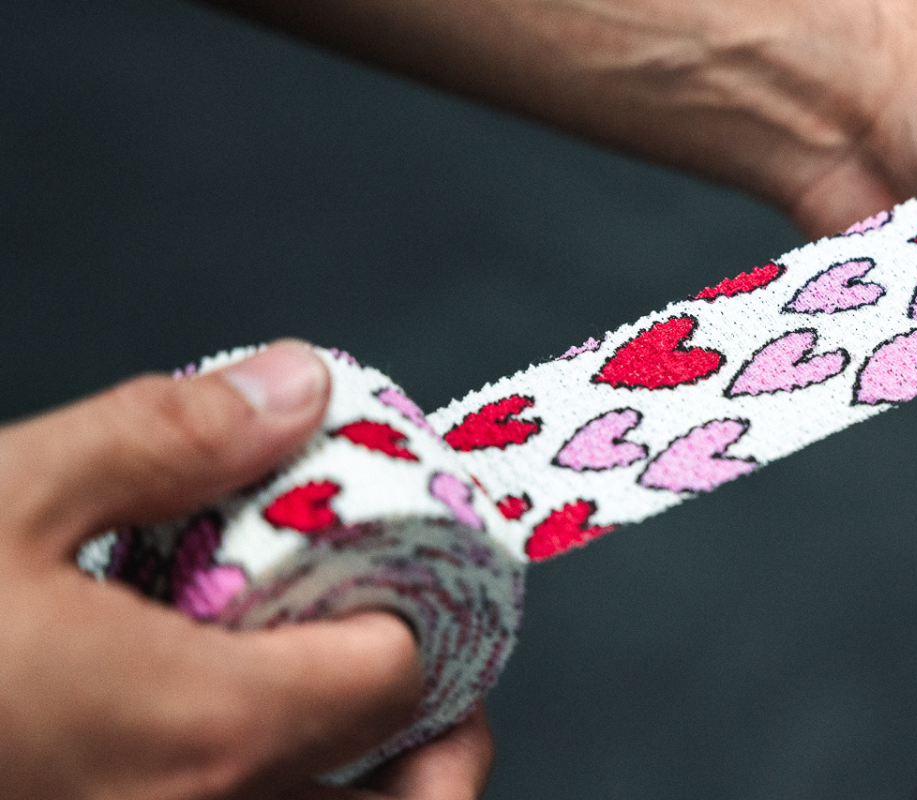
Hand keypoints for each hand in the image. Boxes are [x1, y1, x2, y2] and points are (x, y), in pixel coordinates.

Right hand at [0, 342, 491, 798]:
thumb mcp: (1, 501)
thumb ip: (164, 443)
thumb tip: (294, 390)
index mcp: (208, 728)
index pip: (401, 676)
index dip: (420, 607)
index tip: (401, 557)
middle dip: (440, 734)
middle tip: (417, 659)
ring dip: (371, 786)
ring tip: (342, 707)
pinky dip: (266, 792)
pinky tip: (223, 731)